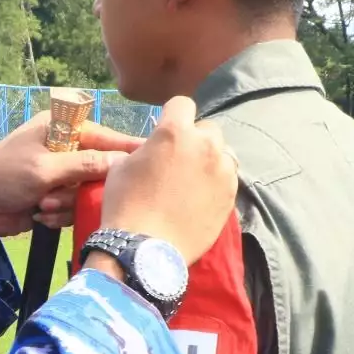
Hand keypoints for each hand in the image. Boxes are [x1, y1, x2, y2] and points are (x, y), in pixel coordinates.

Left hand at [0, 115, 143, 246]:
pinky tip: (40, 215)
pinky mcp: (57, 197)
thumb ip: (83, 165)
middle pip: (99, 168)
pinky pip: (75, 207)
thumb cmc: (4, 177)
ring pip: (88, 191)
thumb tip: (120, 162)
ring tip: (43, 205)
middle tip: (62, 194)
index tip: (151, 155)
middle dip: (82, 186)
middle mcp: (64, 148)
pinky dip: (60, 214)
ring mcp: (61, 174)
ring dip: (67, 203)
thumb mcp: (44, 168)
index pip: (103, 135)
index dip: (126, 147)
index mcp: (59, 129)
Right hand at [94, 96, 239, 266]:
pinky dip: (217, 182)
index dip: (172, 115)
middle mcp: (205, 145)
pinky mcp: (231, 195)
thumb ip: (145, 149)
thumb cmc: (126, 204)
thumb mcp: (122, 166)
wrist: (145, 250)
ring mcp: (223, 171)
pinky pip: (228, 178)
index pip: (182, 104)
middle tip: (179, 160)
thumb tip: (154, 149)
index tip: (165, 131)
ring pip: (223, 153)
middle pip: (207, 129)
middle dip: (194, 139)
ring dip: (210, 159)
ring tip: (194, 180)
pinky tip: (201, 198)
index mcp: (175, 132)